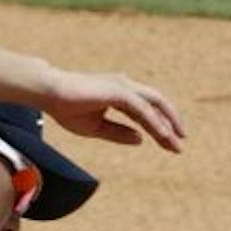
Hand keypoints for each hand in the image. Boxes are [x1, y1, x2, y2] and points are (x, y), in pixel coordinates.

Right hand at [41, 69, 186, 152]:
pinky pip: (142, 109)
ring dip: (166, 124)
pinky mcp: (118, 91)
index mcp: (121, 93)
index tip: (171, 143)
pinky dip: (154, 122)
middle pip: (157, 104)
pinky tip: (162, 135)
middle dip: (171, 123)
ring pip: (154, 105)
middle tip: (181, 144)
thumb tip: (141, 139)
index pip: (148, 110)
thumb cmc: (67, 107)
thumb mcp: (96, 128)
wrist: (49, 92)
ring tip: (176, 142)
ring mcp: (123, 86)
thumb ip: (119, 133)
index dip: (160, 126)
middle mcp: (126, 86)